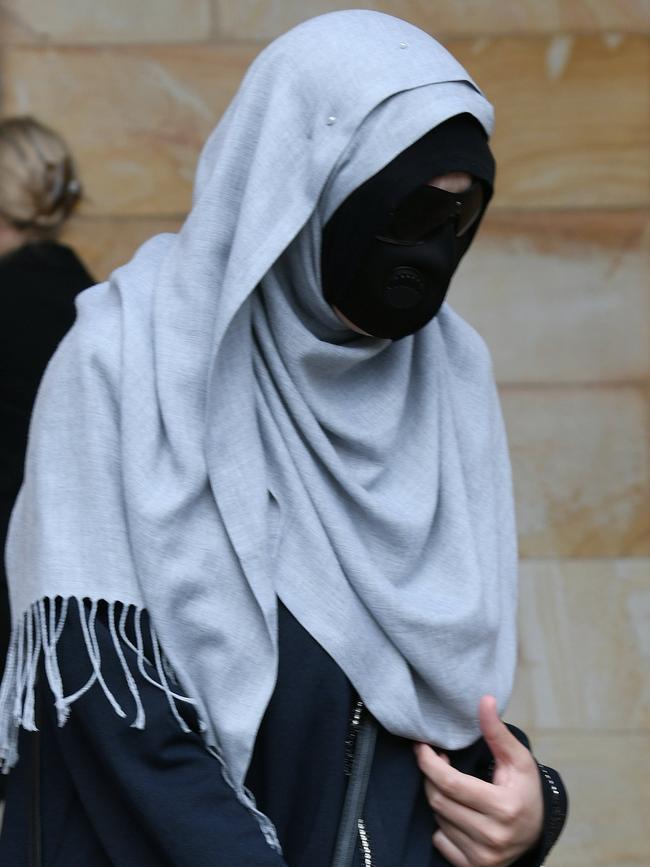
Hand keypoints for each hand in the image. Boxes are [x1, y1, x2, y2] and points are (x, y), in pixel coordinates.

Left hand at [414, 695, 542, 866]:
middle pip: (438, 800)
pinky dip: (442, 823)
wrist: (536, 834)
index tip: (421, 746)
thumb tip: (485, 700)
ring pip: (437, 818)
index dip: (429, 763)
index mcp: (503, 808)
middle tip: (437, 761)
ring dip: (438, 797)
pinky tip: (456, 812)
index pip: (451, 784)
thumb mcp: (518, 760)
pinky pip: (439, 840)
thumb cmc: (525, 791)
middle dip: (431, 776)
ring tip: (451, 785)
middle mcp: (492, 837)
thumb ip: (497, 731)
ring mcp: (482, 858)